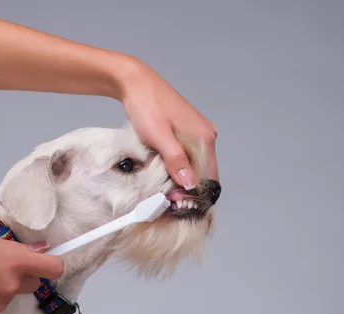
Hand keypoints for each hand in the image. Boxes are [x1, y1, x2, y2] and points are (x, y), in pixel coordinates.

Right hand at [0, 232, 63, 313]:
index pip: (53, 268)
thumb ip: (14, 247)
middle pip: (35, 283)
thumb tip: (38, 249)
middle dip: (25, 276)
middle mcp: (12, 284)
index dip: (53, 264)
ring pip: (12, 295)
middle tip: (2, 268)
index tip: (47, 262)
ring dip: (3, 288)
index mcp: (15, 261)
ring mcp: (0, 303)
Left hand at [118, 59, 218, 188]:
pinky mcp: (186, 130)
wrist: (134, 82)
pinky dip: (176, 163)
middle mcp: (206, 135)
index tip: (179, 202)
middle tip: (167, 196)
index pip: (208, 176)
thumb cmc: (146, 105)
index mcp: (205, 137)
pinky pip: (186, 154)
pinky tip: (162, 166)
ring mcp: (197, 131)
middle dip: (187, 186)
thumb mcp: (159, 137)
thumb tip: (190, 183)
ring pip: (193, 163)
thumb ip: (175, 160)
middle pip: (202, 171)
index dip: (195, 192)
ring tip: (163, 182)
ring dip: (180, 175)